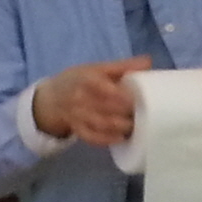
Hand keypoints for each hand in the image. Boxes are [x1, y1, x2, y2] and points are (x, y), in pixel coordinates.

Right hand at [32, 56, 150, 144]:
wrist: (52, 96)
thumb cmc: (80, 80)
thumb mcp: (97, 68)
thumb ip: (122, 66)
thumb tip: (148, 61)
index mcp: (86, 79)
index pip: (105, 88)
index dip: (122, 96)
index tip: (138, 99)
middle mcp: (79, 97)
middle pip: (106, 107)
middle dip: (126, 112)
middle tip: (145, 114)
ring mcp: (76, 115)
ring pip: (101, 124)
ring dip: (120, 127)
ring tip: (137, 126)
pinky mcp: (77, 128)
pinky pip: (91, 137)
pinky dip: (106, 139)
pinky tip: (121, 138)